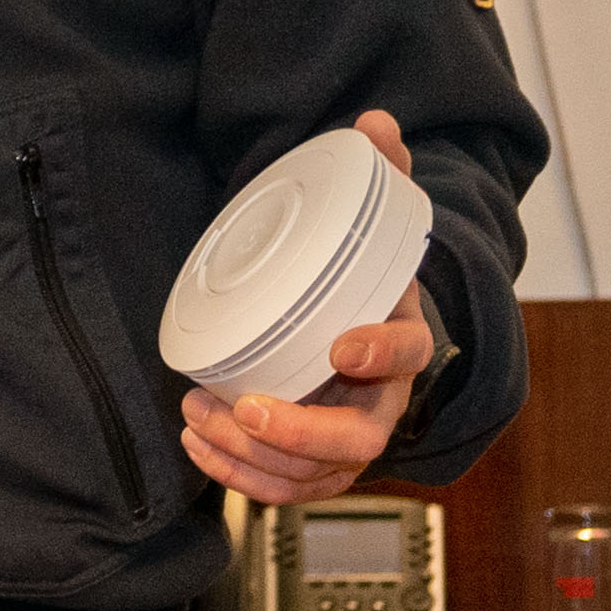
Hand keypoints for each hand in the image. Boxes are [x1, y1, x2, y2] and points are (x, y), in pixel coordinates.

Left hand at [180, 108, 434, 506]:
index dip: (380, 356)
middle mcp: (385, 400)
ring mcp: (350, 438)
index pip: (411, 355)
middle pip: (360, 438)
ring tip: (199, 417)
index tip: (340, 346)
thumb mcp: (373, 223)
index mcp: (406, 339)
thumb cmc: (363, 277)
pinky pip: (287, 487)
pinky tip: (199, 447)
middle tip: (244, 406)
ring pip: (316, 472)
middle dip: (300, 431)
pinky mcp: (317, 463)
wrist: (355, 321)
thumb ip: (380, 173)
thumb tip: (374, 123)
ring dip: (254, 455)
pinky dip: (242, 478)